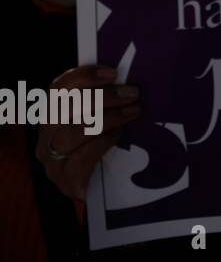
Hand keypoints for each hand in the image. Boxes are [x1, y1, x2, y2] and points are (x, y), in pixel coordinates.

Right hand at [36, 65, 140, 200]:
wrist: (107, 188)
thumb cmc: (105, 146)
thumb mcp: (101, 119)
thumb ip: (103, 101)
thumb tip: (125, 80)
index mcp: (51, 117)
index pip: (57, 89)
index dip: (83, 76)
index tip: (113, 72)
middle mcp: (45, 137)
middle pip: (65, 109)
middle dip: (103, 97)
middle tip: (132, 93)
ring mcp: (52, 161)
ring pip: (72, 132)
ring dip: (107, 118)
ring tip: (133, 112)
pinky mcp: (66, 181)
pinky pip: (80, 158)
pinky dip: (101, 143)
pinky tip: (118, 136)